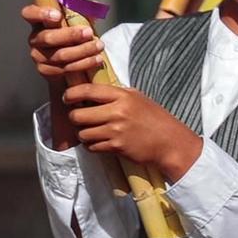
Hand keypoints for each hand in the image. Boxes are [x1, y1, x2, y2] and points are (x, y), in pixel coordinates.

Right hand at [24, 5, 105, 86]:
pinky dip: (83, 64)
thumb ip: (84, 11)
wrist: (71, 60)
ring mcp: (38, 56)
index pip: (29, 13)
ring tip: (98, 46)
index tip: (58, 15)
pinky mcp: (45, 70)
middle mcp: (35, 38)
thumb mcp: (78, 20)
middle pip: (48, 37)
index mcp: (39, 21)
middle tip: (89, 33)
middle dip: (71, 35)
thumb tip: (95, 4)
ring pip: (60, 55)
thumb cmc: (73, 35)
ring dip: (82, 51)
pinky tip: (95, 59)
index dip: (41, 14)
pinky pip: (65, 68)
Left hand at [63, 82, 203, 181]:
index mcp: (122, 96)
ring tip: (90, 131)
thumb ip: (116, 94)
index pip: (88, 90)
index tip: (67, 98)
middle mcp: (117, 112)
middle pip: (78, 115)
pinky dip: (92, 145)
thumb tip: (92, 90)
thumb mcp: (137, 98)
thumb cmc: (154, 118)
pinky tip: (99, 141)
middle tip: (78, 118)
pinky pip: (92, 146)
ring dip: (83, 134)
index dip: (72, 94)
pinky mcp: (116, 147)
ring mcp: (116, 131)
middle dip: (74, 117)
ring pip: (83, 133)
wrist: (169, 141)